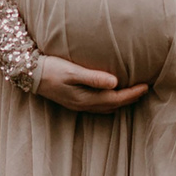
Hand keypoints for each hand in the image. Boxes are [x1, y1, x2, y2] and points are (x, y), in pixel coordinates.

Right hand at [34, 54, 150, 112]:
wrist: (29, 74)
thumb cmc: (50, 69)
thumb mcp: (72, 71)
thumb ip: (94, 77)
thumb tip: (116, 82)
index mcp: (85, 98)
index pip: (116, 98)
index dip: (132, 93)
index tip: (146, 86)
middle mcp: (84, 105)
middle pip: (113, 105)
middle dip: (130, 98)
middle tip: (145, 90)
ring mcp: (78, 105)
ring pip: (106, 107)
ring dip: (121, 101)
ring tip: (133, 93)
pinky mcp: (74, 101)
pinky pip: (98, 105)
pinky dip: (110, 101)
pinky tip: (111, 94)